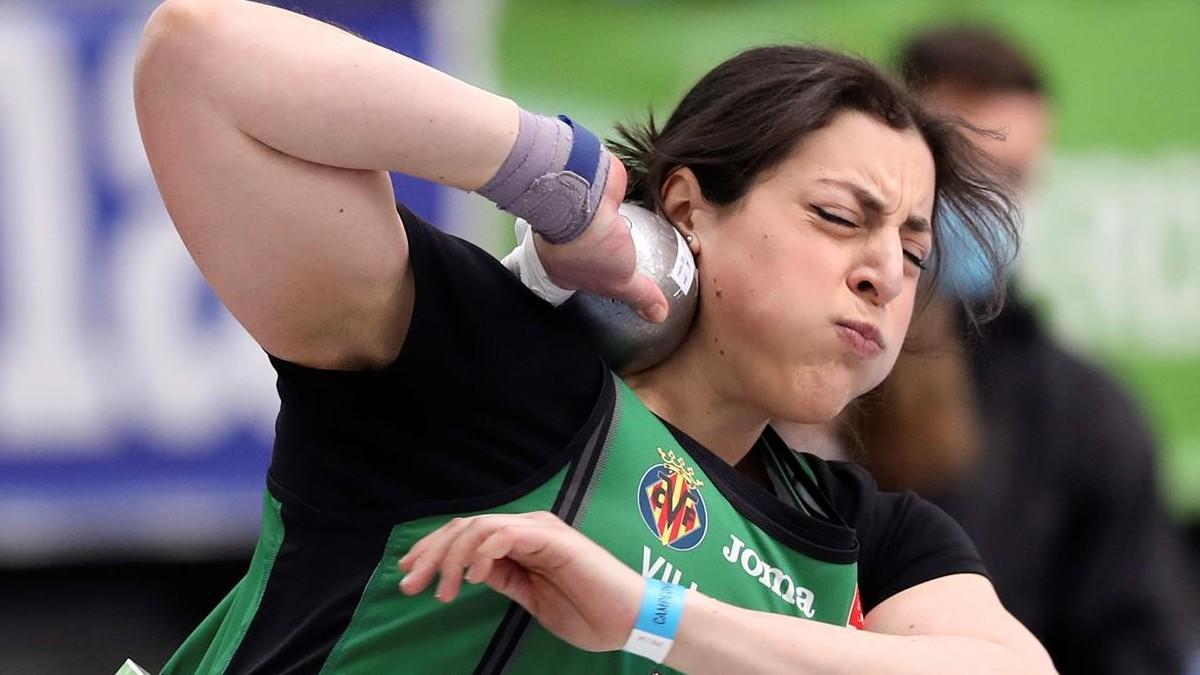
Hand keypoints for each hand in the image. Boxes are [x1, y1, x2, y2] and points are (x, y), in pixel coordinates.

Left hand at [398, 511, 643, 651]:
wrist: (630, 620)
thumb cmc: (588, 612)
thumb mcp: (530, 596)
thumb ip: (503, 577)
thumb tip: (468, 571)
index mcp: (521, 541)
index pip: (467, 535)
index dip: (433, 552)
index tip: (408, 575)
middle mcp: (527, 528)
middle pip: (465, 527)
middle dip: (431, 554)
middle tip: (408, 584)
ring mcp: (540, 530)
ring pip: (478, 528)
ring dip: (451, 559)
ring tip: (443, 592)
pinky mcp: (553, 539)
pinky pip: (506, 534)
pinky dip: (482, 552)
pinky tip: (473, 577)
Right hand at [535, 157, 668, 322]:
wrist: (579, 200)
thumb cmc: (588, 247)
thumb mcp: (620, 283)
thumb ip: (640, 296)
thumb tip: (657, 315)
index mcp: (563, 271)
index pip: (584, 283)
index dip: (600, 286)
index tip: (617, 287)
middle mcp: (565, 244)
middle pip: (591, 254)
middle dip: (610, 256)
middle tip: (631, 261)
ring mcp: (577, 217)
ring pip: (601, 227)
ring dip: (616, 229)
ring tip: (639, 237)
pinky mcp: (593, 194)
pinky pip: (612, 204)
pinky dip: (623, 208)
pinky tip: (642, 210)